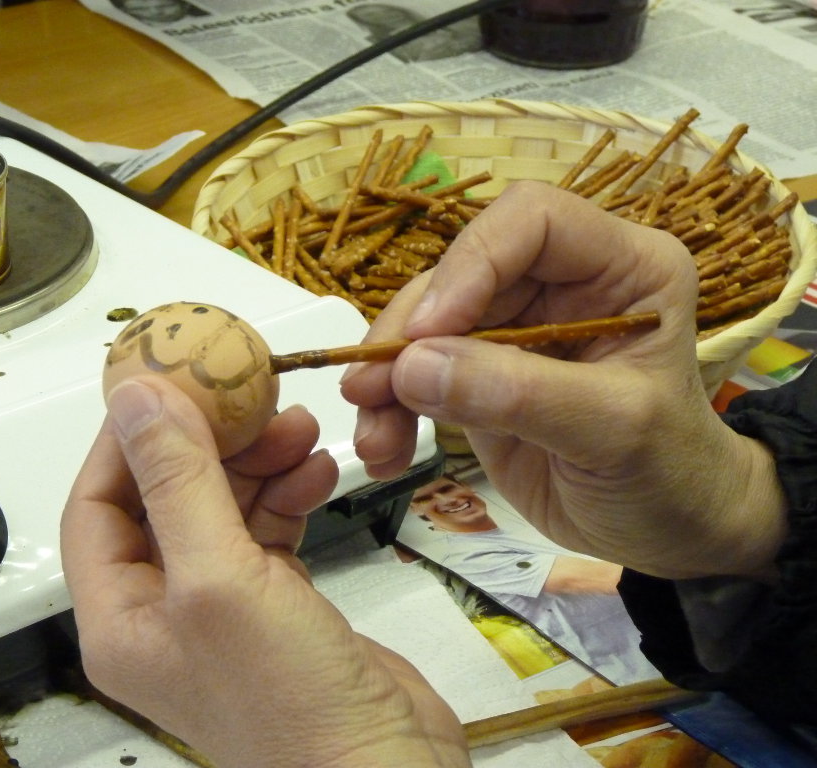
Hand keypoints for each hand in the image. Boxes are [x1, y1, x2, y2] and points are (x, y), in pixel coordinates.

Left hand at [61, 376, 469, 767]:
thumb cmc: (288, 700)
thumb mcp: (220, 577)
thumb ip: (178, 482)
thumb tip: (137, 395)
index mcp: (119, 617)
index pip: (98, 505)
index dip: (129, 440)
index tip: (171, 382)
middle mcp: (163, 613)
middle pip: (167, 500)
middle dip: (210, 445)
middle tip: (250, 398)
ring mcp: (223, 610)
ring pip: (224, 509)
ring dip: (258, 462)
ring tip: (300, 427)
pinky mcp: (278, 606)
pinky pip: (270, 531)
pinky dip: (291, 493)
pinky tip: (319, 469)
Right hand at [341, 182, 785, 579]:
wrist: (667, 531)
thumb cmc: (669, 473)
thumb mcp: (612, 431)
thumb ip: (517, 393)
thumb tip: (410, 367)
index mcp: (621, 268)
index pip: (532, 221)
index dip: (471, 262)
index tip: (428, 333)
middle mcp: (563, 285)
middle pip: (462, 275)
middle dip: (409, 334)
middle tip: (368, 390)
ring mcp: (518, 329)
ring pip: (427, 327)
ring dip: (387, 379)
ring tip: (373, 440)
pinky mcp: (482, 373)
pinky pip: (420, 374)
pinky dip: (392, 410)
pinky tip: (384, 451)